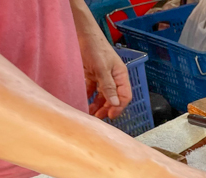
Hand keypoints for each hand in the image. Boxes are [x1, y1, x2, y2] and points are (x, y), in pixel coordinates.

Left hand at [70, 0, 131, 118]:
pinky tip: (84, 102)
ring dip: (97, 105)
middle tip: (98, 118)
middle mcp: (113, 78)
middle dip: (107, 109)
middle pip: (113, 98)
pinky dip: (88, 97)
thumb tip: (115, 103)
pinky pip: (91, 89)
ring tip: (90, 114)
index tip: (111, 115)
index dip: (119, 107)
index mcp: (121, 76)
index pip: (125, 96)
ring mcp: (102, 77)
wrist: (80, 32)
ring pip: (102, 95)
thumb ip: (108, 86)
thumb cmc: (94, 46)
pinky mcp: (91, 74)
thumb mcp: (102, 67)